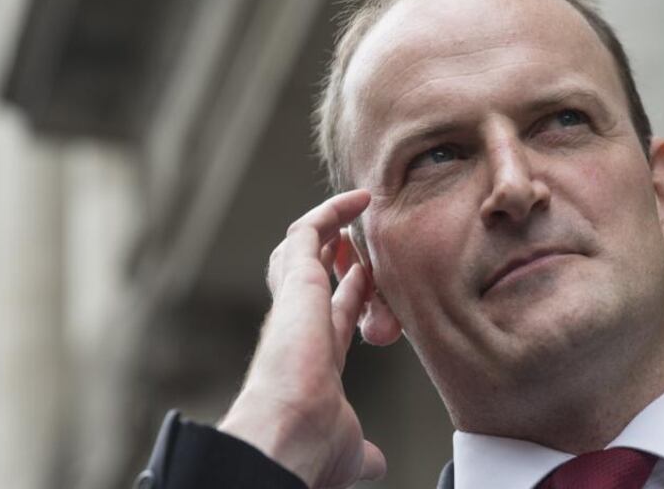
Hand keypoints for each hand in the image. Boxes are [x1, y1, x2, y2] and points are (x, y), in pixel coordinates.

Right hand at [218, 189, 385, 487]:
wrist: (288, 437)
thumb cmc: (310, 448)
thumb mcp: (349, 448)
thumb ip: (363, 452)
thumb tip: (375, 466)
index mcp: (311, 358)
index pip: (332, 315)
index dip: (352, 294)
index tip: (371, 280)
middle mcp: (298, 327)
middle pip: (312, 277)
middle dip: (336, 255)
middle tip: (361, 237)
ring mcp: (294, 303)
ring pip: (303, 249)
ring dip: (331, 227)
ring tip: (359, 206)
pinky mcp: (296, 281)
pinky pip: (310, 231)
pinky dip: (332, 211)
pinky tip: (358, 200)